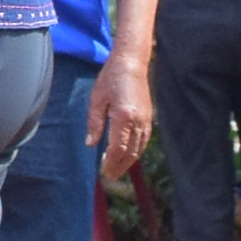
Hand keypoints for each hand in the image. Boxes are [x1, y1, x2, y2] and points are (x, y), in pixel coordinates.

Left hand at [87, 52, 154, 171]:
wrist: (131, 63)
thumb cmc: (110, 78)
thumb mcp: (97, 99)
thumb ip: (94, 123)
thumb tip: (91, 144)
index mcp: (123, 116)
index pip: (118, 147)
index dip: (111, 162)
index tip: (104, 172)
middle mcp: (138, 120)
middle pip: (131, 152)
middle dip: (120, 166)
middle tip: (110, 177)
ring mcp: (146, 119)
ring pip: (140, 148)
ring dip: (129, 161)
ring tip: (118, 170)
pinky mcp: (149, 117)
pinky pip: (144, 140)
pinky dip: (137, 151)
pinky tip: (129, 155)